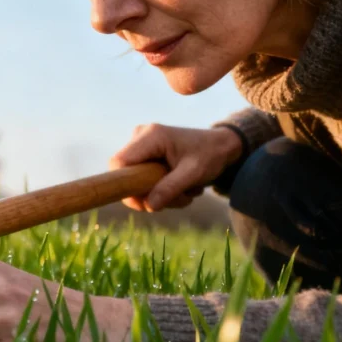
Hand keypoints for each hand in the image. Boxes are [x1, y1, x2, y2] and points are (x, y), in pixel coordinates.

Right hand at [108, 124, 242, 211]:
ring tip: (185, 192)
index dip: (125, 185)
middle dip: (148, 194)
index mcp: (151, 136)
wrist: (221, 146)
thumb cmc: (210, 155)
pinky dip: (160, 189)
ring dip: (159, 194)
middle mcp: (141, 136)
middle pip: (126, 174)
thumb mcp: (193, 173)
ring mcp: (141, 145)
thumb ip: (171, 188)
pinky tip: (180, 186)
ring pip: (135, 180)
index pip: (120, 163)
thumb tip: (149, 206)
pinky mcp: (145, 154)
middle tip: (177, 199)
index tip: (143, 204)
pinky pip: (142, 179)